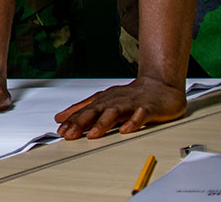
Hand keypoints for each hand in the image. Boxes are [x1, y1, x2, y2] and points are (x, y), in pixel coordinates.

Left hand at [54, 76, 186, 139]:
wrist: (160, 85)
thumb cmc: (131, 96)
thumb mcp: (104, 101)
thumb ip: (83, 110)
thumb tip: (61, 117)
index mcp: (104, 100)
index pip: (84, 111)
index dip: (71, 121)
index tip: (60, 131)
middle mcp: (114, 101)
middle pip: (95, 111)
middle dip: (81, 122)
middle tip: (69, 134)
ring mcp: (131, 104)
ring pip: (115, 112)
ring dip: (103, 123)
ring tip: (93, 134)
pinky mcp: (148, 108)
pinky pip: (140, 115)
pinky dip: (133, 122)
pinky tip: (126, 129)